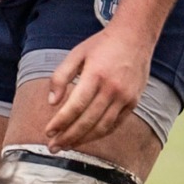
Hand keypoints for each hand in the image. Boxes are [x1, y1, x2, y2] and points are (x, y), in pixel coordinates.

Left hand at [44, 24, 151, 149]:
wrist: (135, 36)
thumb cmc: (101, 45)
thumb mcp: (76, 54)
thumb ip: (60, 77)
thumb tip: (52, 102)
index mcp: (95, 75)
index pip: (75, 106)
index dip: (60, 122)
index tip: (48, 132)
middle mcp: (112, 89)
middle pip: (87, 121)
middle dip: (68, 137)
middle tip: (53, 147)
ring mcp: (125, 97)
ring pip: (102, 127)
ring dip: (83, 140)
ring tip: (67, 146)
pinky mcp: (133, 102)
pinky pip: (115, 124)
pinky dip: (100, 134)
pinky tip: (86, 138)